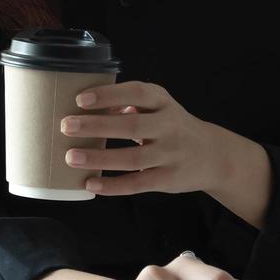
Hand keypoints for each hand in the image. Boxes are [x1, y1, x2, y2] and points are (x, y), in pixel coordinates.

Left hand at [61, 81, 227, 195]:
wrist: (212, 155)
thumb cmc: (172, 126)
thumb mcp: (159, 106)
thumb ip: (129, 105)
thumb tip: (89, 110)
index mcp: (163, 101)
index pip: (136, 93)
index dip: (109, 95)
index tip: (81, 99)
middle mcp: (169, 126)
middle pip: (131, 126)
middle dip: (97, 126)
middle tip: (66, 126)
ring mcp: (171, 154)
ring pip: (132, 158)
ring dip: (100, 159)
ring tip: (71, 157)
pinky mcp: (168, 179)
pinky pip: (138, 183)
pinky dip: (113, 186)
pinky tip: (90, 184)